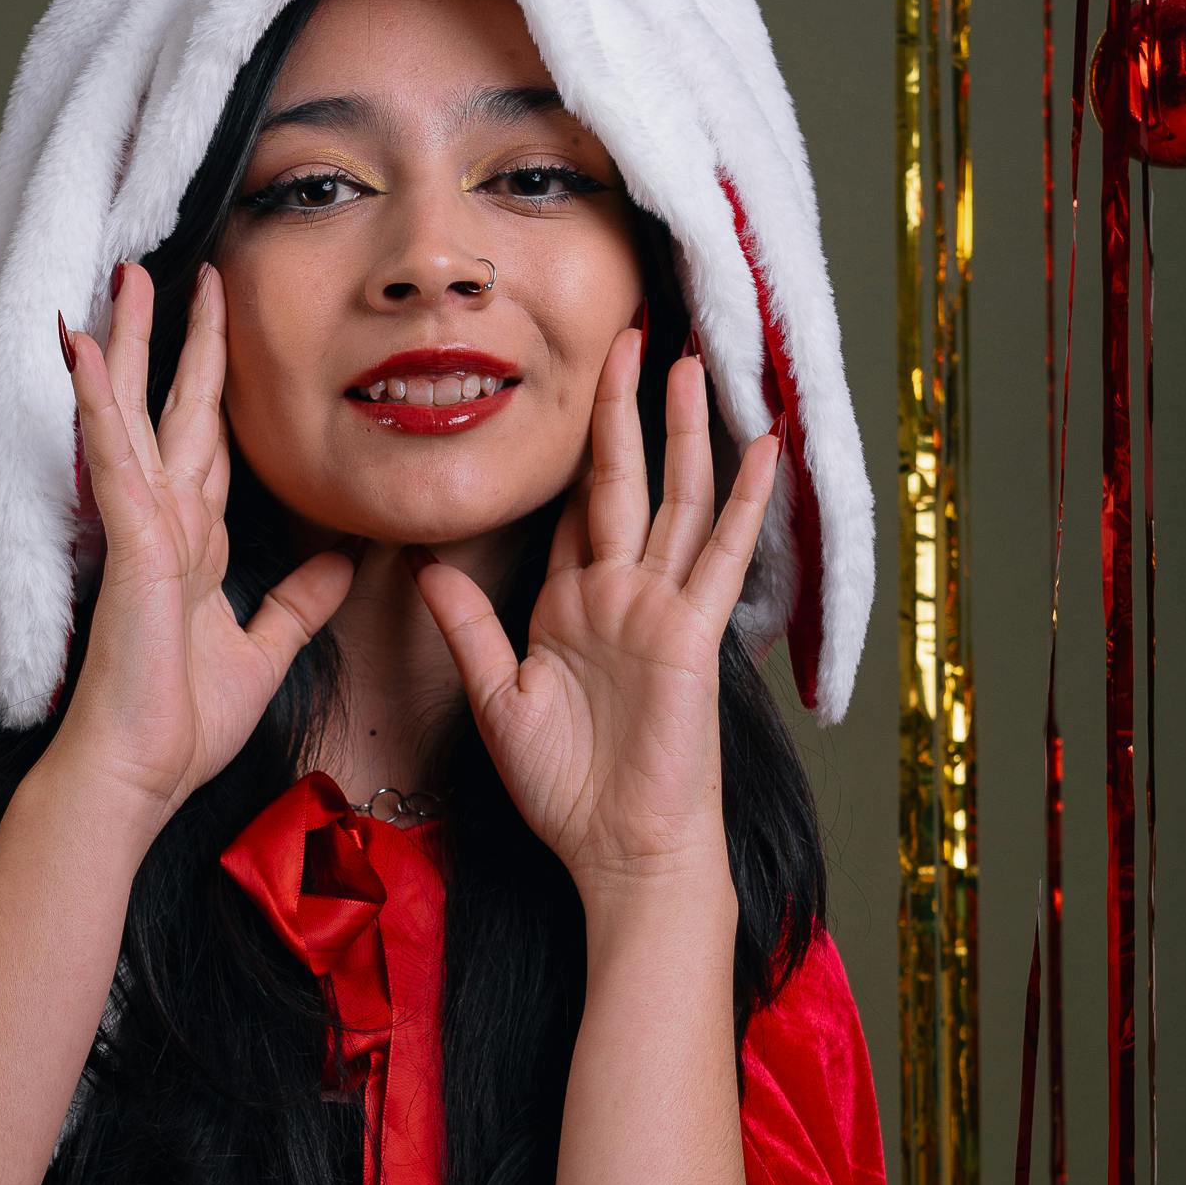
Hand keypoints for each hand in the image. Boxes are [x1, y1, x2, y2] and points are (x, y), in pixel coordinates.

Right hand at [47, 260, 357, 829]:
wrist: (140, 771)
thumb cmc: (181, 724)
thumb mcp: (265, 651)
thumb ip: (299, 604)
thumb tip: (342, 563)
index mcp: (197, 545)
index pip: (211, 448)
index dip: (217, 388)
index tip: (221, 335)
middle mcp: (167, 524)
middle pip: (177, 411)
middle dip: (181, 340)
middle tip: (186, 273)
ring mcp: (144, 527)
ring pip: (139, 413)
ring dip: (132, 343)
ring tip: (125, 278)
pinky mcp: (130, 540)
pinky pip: (115, 455)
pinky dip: (100, 399)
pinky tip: (86, 346)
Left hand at [404, 321, 780, 901]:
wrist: (620, 849)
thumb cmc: (565, 789)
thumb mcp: (497, 698)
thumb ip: (467, 628)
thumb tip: (422, 565)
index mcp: (570, 606)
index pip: (572, 510)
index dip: (572, 450)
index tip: (568, 388)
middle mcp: (618, 595)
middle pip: (622, 481)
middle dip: (623, 409)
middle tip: (628, 335)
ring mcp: (660, 609)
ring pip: (675, 499)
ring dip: (684, 431)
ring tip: (690, 360)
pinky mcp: (691, 635)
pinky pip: (718, 556)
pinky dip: (743, 503)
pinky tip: (763, 449)